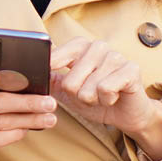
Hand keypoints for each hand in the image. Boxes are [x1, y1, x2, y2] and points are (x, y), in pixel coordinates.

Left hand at [50, 37, 161, 158]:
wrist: (125, 114)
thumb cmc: (95, 99)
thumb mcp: (66, 91)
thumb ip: (50, 80)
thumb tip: (30, 72)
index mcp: (80, 47)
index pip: (55, 56)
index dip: (50, 71)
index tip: (48, 76)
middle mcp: (97, 46)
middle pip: (70, 81)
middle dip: (78, 96)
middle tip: (90, 94)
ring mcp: (115, 56)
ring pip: (88, 89)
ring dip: (94, 100)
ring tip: (103, 96)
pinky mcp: (131, 69)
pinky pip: (105, 89)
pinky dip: (107, 100)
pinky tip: (114, 96)